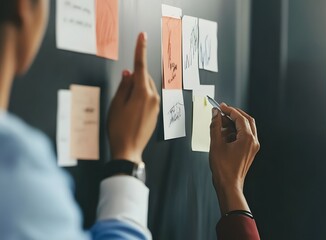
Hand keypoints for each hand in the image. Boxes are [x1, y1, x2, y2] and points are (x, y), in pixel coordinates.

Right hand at [108, 33, 159, 163]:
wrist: (128, 150)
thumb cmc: (119, 128)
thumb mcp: (116, 104)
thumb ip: (124, 86)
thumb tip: (129, 73)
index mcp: (142, 93)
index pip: (141, 66)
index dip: (140, 49)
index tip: (143, 36)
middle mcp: (153, 98)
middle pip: (144, 78)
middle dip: (133, 79)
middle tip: (121, 94)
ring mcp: (156, 106)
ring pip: (147, 88)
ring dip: (137, 89)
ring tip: (125, 107)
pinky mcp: (156, 113)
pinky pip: (149, 98)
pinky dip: (140, 97)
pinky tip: (131, 110)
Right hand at [209, 104, 259, 214]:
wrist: (229, 185)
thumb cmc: (224, 169)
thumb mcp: (216, 144)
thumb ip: (215, 126)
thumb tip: (215, 114)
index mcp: (247, 138)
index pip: (240, 117)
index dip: (229, 110)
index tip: (220, 106)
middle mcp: (253, 141)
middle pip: (246, 120)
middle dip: (234, 115)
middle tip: (222, 111)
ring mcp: (253, 147)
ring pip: (246, 128)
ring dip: (234, 124)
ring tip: (220, 124)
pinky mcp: (249, 151)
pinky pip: (245, 136)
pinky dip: (235, 132)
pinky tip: (224, 135)